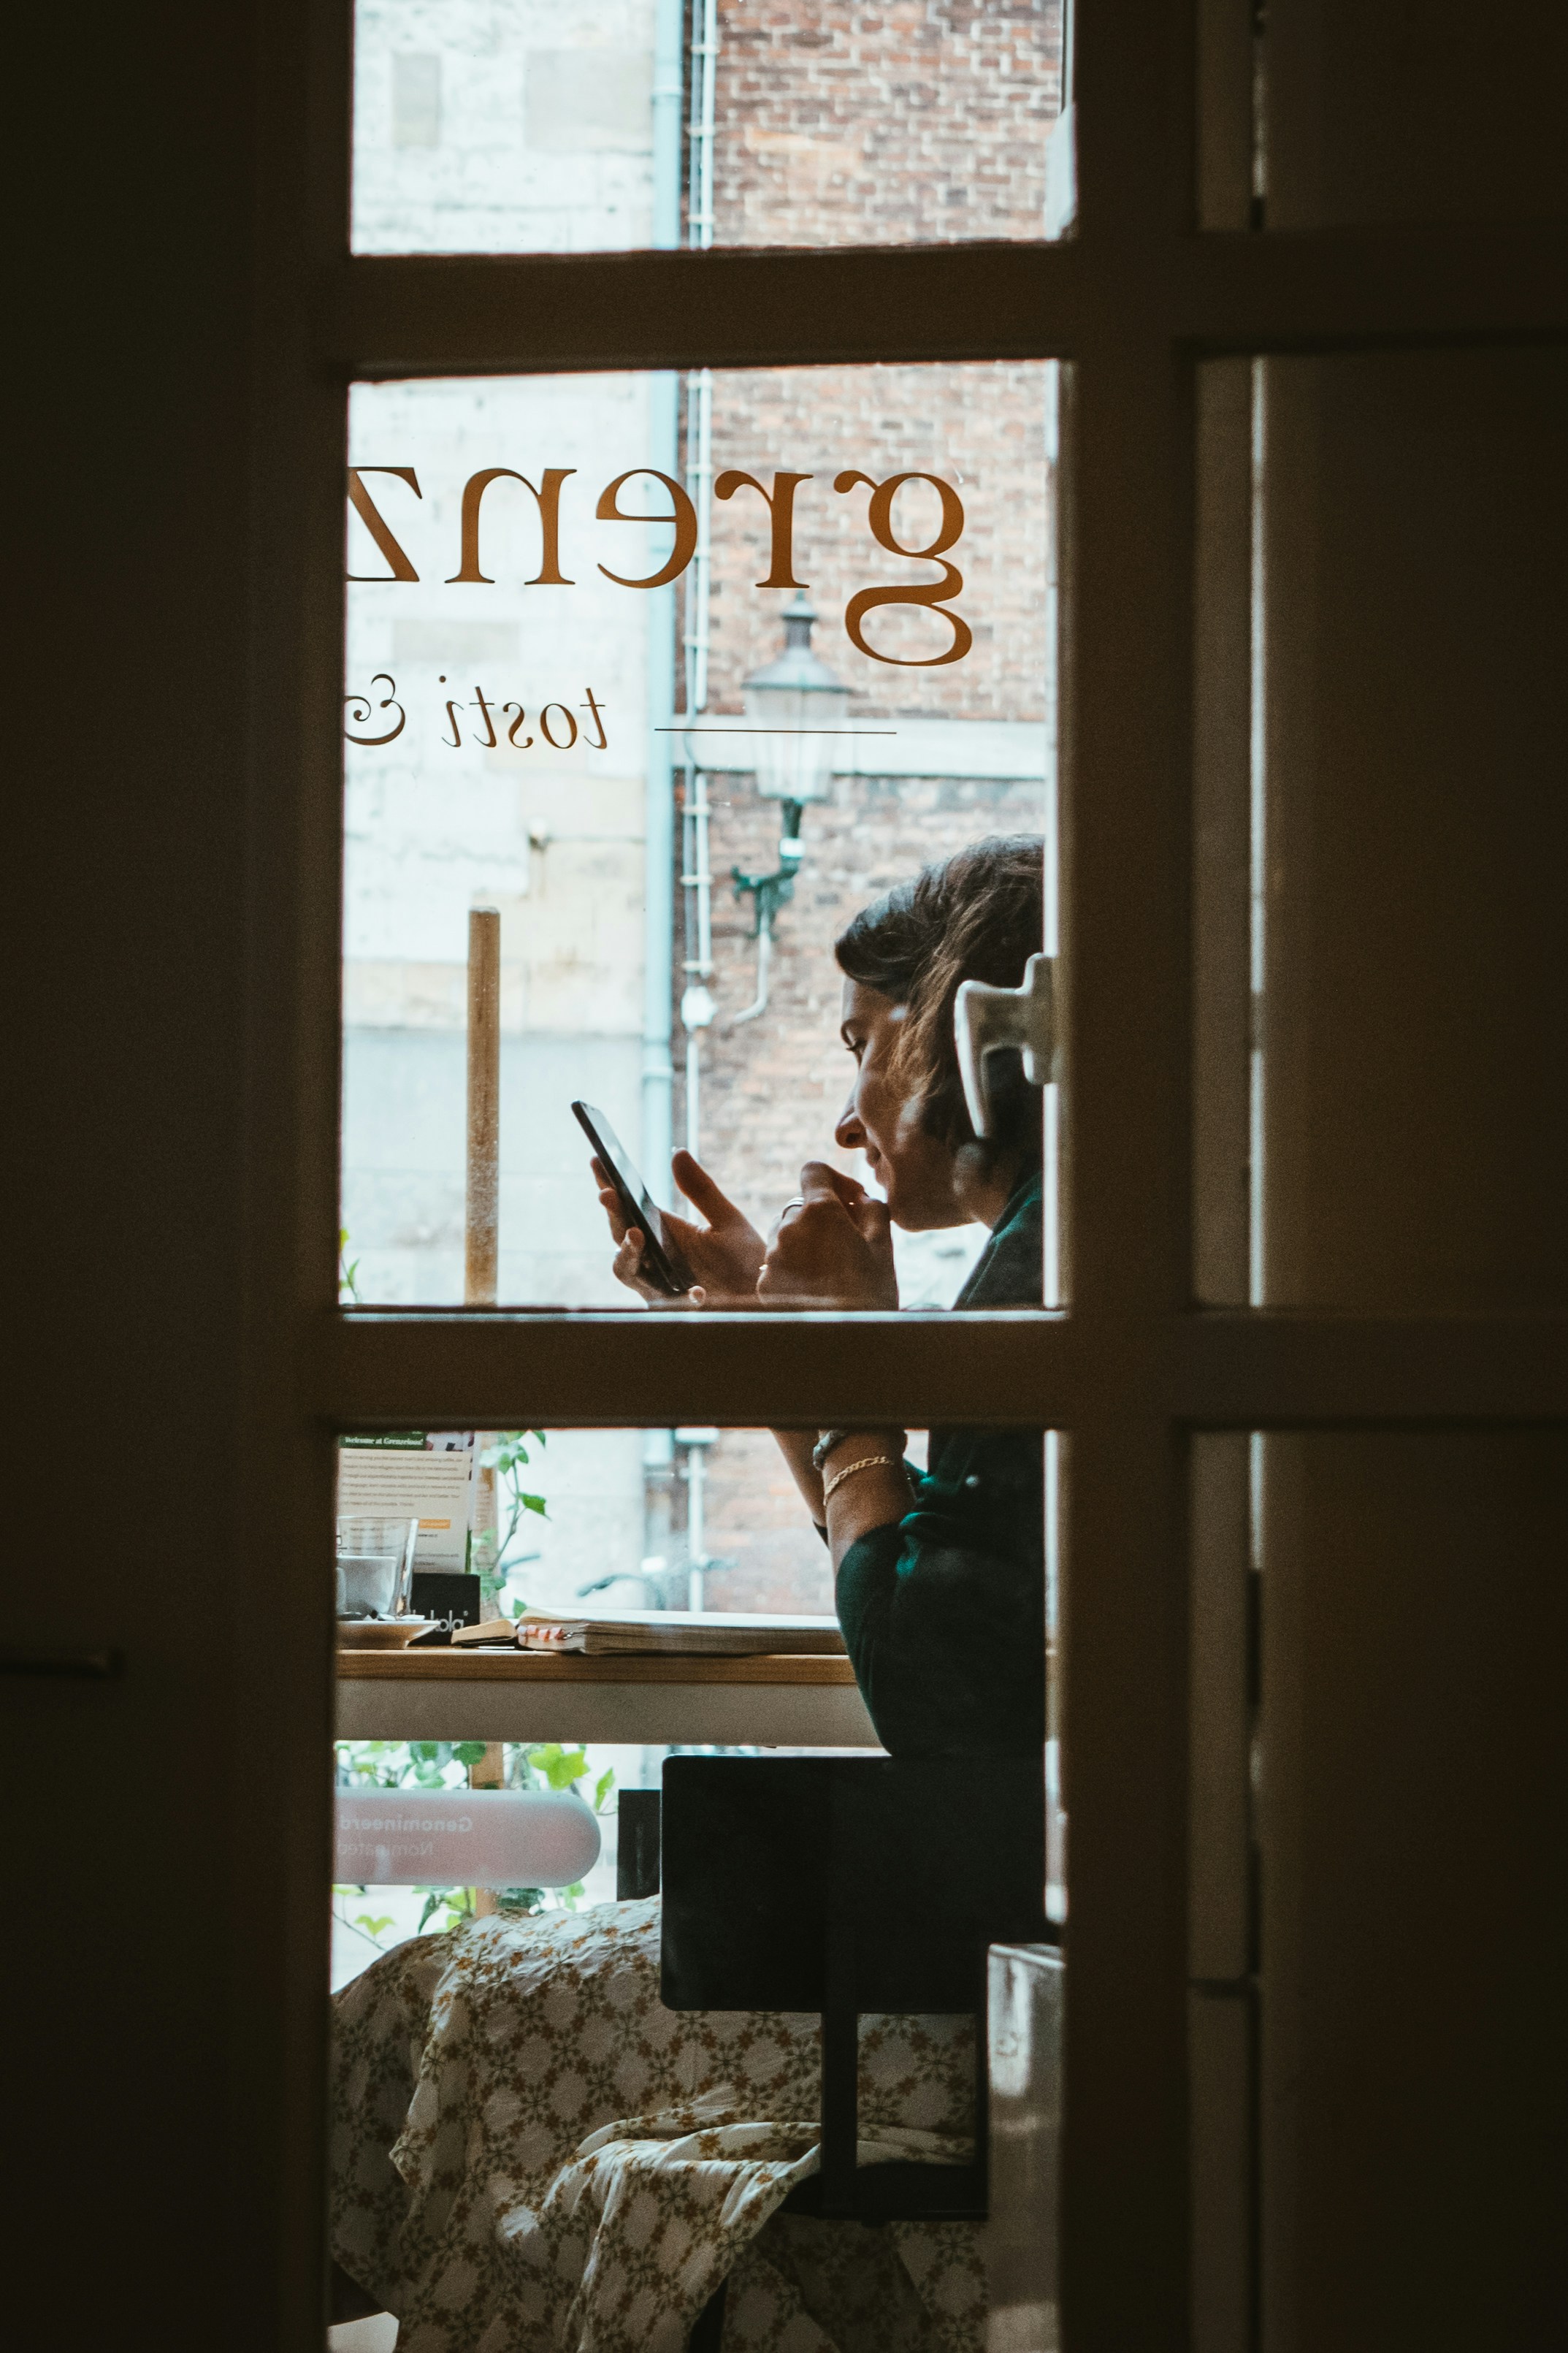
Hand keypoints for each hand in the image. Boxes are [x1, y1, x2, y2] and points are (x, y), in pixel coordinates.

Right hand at [594, 1149, 765, 1306]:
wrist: (765, 1295)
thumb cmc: (744, 1259)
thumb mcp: (726, 1219)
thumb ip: (701, 1190)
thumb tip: (678, 1152)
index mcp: (663, 1232)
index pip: (627, 1208)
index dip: (609, 1187)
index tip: (597, 1161)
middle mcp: (654, 1258)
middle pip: (619, 1236)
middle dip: (612, 1216)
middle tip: (609, 1195)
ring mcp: (660, 1285)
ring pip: (627, 1270)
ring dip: (627, 1253)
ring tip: (636, 1235)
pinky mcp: (675, 1310)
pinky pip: (669, 1304)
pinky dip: (682, 1297)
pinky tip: (697, 1292)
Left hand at [756, 1162, 898, 1309]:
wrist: (846, 1345)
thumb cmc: (871, 1293)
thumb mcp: (883, 1245)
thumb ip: (872, 1209)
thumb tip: (859, 1199)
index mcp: (820, 1211)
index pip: (813, 1170)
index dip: (833, 1180)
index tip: (850, 1201)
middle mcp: (789, 1227)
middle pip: (800, 1205)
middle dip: (822, 1216)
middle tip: (847, 1239)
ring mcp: (773, 1255)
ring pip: (786, 1233)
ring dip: (805, 1241)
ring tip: (831, 1268)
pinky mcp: (764, 1282)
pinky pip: (778, 1262)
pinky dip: (794, 1266)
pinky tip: (816, 1287)